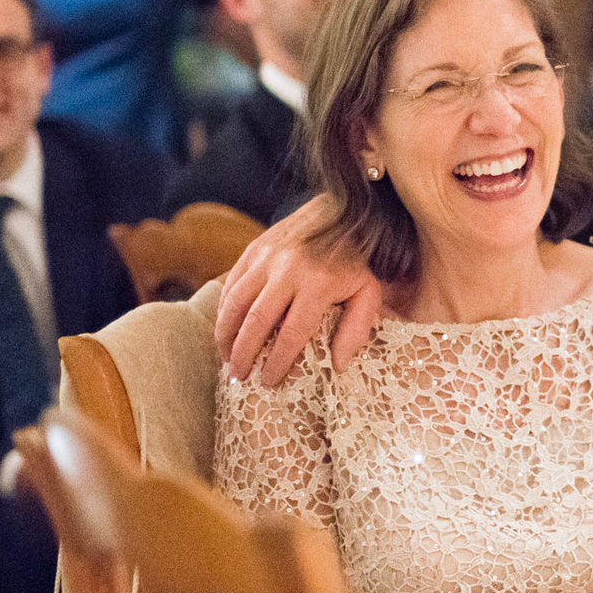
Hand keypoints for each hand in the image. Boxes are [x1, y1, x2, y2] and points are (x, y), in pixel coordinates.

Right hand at [215, 194, 382, 384]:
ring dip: (226, 335)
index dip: (278, 361)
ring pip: (235, 303)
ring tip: (227, 360)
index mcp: (319, 284)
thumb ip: (356, 328)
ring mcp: (267, 256)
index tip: (270, 381)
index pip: (292, 332)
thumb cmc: (356, 260)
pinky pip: (231, 285)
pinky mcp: (254, 249)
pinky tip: (226, 331)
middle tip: (240, 378)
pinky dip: (224, 311)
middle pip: (256, 321)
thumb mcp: (369, 292)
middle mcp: (288, 269)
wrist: (341, 210)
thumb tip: (337, 365)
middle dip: (244, 354)